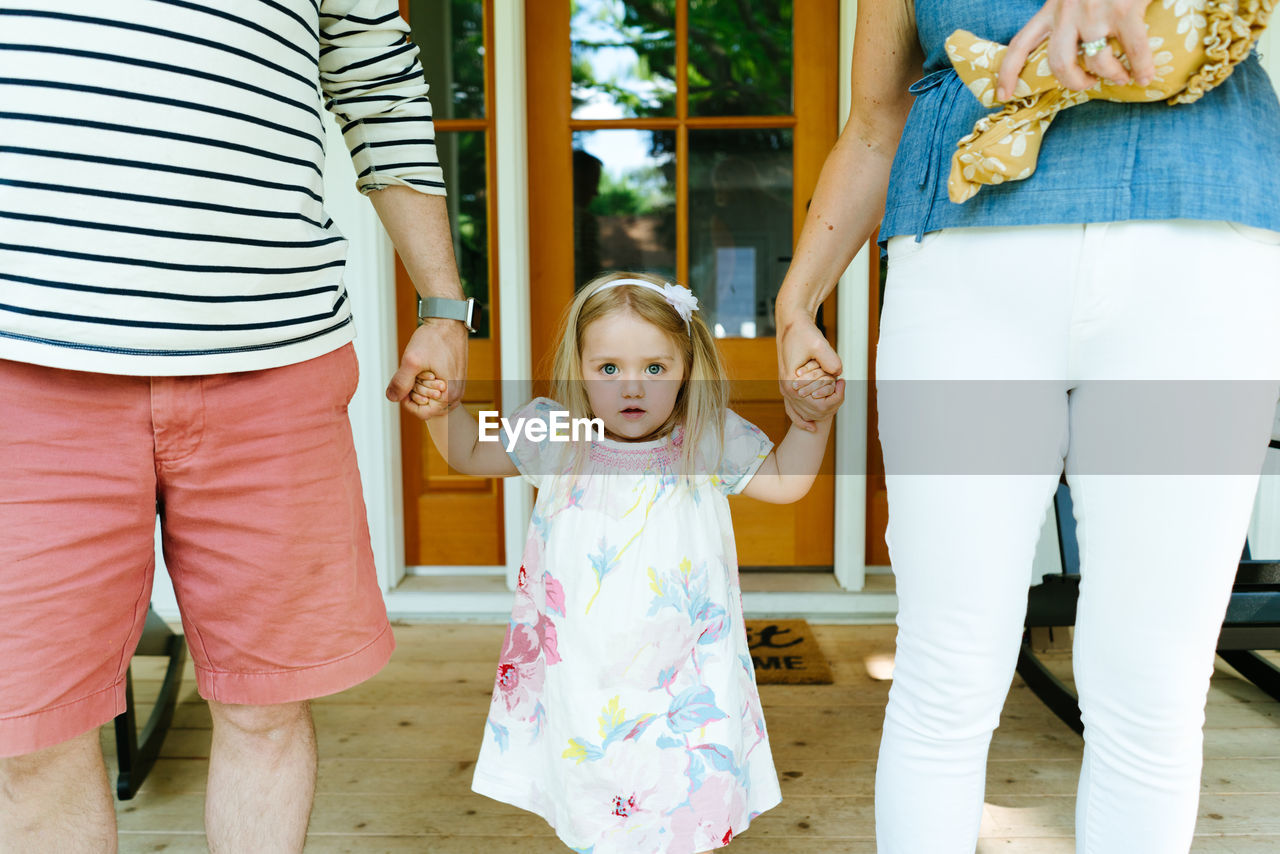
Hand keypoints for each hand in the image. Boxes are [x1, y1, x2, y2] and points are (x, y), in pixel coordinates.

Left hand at [386, 318, 467, 420]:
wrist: (449, 321)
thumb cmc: (434, 338)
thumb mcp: (411, 361)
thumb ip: (400, 382)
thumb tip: (392, 398)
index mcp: (449, 395)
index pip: (423, 413)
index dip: (408, 402)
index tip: (403, 386)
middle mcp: (457, 394)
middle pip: (427, 406)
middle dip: (416, 392)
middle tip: (416, 372)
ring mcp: (457, 387)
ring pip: (432, 397)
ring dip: (422, 386)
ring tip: (423, 368)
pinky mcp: (455, 379)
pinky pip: (438, 388)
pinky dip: (429, 380)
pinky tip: (429, 366)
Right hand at [777, 314, 843, 431]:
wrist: (791, 324)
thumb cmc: (803, 332)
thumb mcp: (819, 344)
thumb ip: (831, 361)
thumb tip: (838, 375)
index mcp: (792, 383)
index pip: (820, 405)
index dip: (837, 396)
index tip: (842, 381)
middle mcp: (786, 390)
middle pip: (815, 412)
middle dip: (833, 402)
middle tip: (841, 384)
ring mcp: (785, 391)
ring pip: (807, 414)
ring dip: (823, 408)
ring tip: (834, 391)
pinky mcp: (788, 388)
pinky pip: (792, 411)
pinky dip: (801, 420)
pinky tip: (811, 427)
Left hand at [996, 0, 1154, 100]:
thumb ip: (1065, 12)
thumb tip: (1070, 42)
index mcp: (1051, 8)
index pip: (1020, 44)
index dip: (1008, 73)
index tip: (1004, 95)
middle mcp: (1067, 12)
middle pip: (1059, 64)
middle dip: (1074, 82)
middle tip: (1089, 83)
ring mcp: (1095, 12)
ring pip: (1096, 62)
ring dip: (1111, 75)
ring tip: (1121, 76)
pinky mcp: (1124, 10)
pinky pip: (1134, 50)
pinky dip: (1142, 68)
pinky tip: (1146, 77)